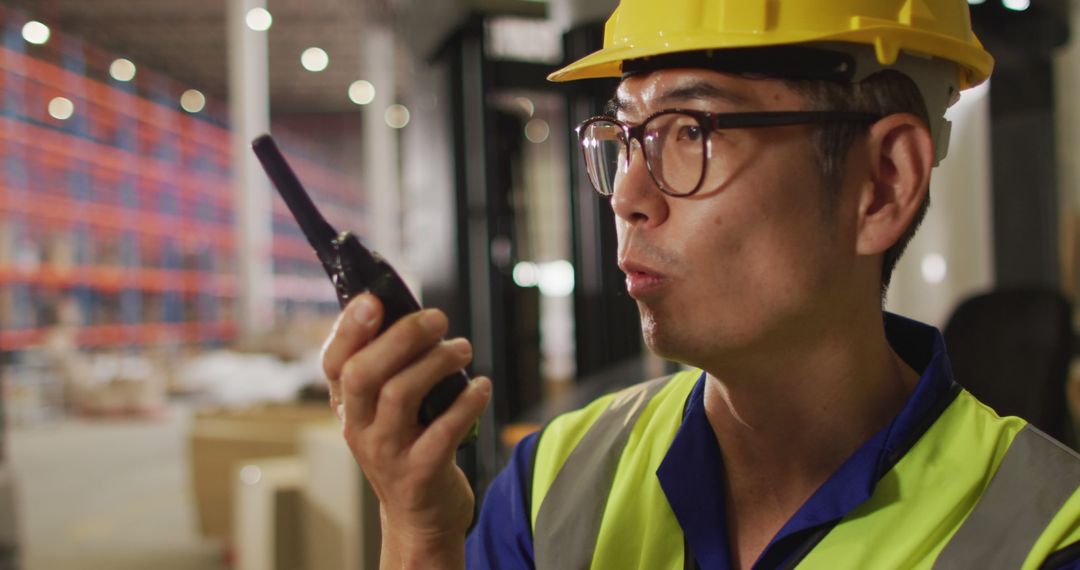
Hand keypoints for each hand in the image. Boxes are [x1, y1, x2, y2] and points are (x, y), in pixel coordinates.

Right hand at [322, 293, 491, 567]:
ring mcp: (386, 453)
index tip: (375, 300)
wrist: (421, 516)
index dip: (349, 328)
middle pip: (364, 372)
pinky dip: (467, 402)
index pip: (334, 362)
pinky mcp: (420, 473)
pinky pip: (443, 430)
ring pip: (401, 394)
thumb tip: (413, 312)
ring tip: (462, 349)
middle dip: (402, 337)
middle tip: (437, 319)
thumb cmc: (408, 446)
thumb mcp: (386, 411)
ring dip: (437, 362)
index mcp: (348, 405)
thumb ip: (391, 367)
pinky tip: (481, 386)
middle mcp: (359, 428)